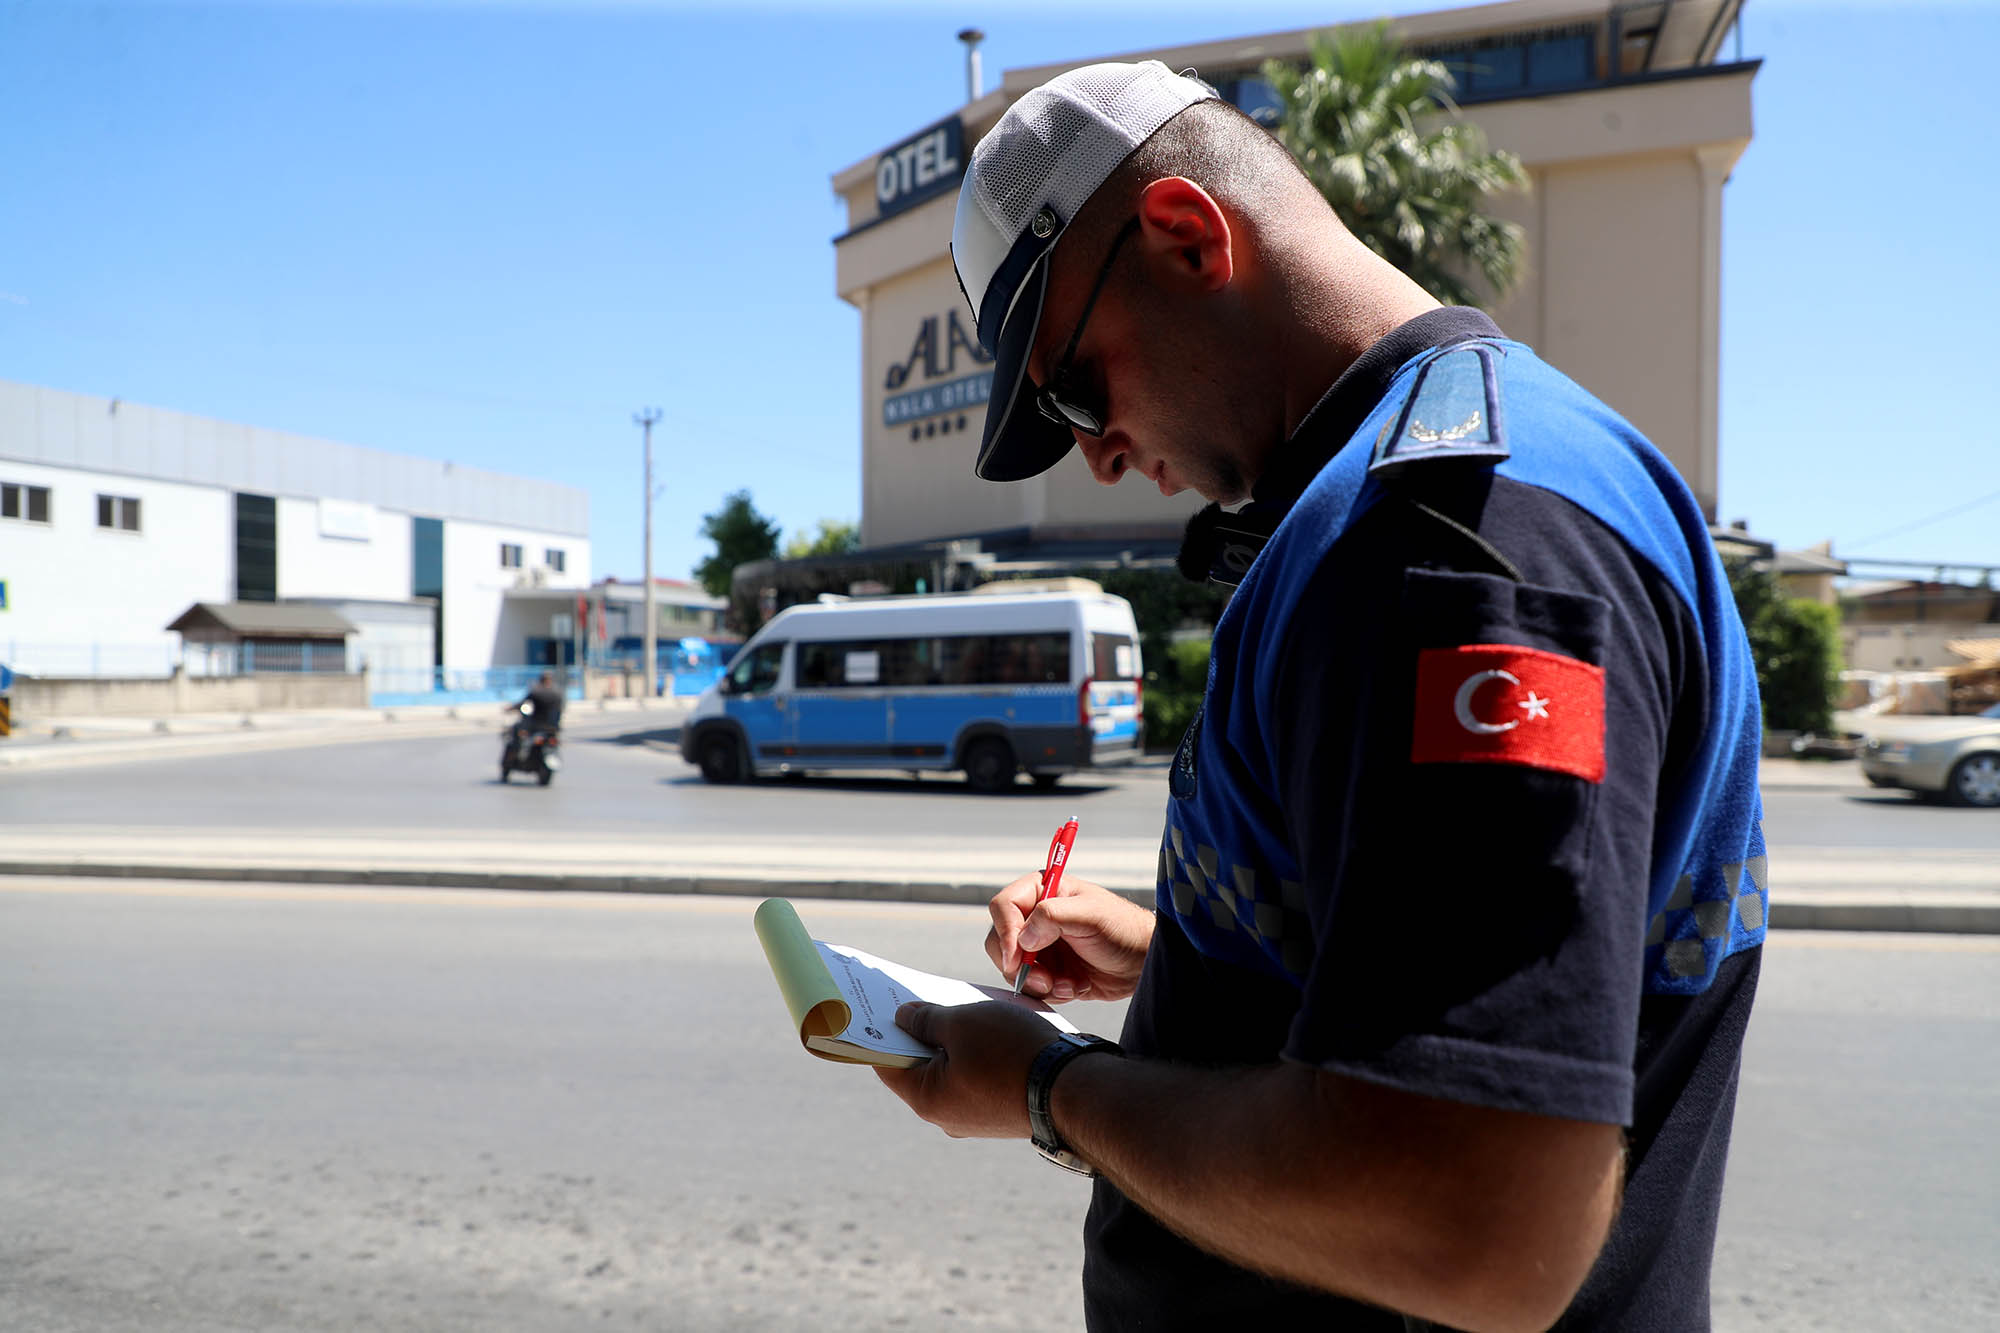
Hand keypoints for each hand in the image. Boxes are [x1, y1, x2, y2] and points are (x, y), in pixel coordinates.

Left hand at [873, 1000, 1055, 1138]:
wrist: (1075, 1089)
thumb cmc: (1013, 1053)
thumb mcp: (964, 1023)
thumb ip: (927, 1019)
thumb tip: (904, 1017)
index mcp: (927, 1098)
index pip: (887, 1064)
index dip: (882, 1032)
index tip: (881, 1006)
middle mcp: (946, 1116)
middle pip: (921, 1066)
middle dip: (923, 1032)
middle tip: (925, 998)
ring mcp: (975, 1117)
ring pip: (953, 1071)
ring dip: (956, 1041)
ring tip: (967, 1010)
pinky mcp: (1000, 1112)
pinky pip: (978, 1079)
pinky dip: (979, 1055)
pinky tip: (993, 1031)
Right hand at [984, 873, 1153, 1003]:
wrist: (1143, 962)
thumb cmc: (1123, 929)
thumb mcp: (1091, 915)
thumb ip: (1053, 916)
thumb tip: (1024, 936)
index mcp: (1042, 891)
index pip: (1004, 907)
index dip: (1006, 933)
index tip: (1017, 957)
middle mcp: (1036, 917)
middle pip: (1000, 941)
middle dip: (1020, 966)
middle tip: (1045, 979)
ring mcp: (1040, 946)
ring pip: (1013, 969)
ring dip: (1038, 983)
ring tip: (1069, 983)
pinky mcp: (1048, 970)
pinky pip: (1031, 986)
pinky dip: (1050, 992)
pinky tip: (1074, 986)